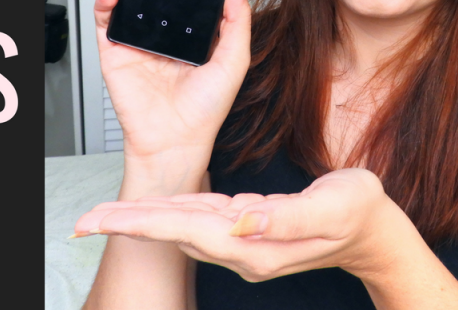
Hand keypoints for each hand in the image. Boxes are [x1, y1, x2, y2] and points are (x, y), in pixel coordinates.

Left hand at [73, 169, 402, 282]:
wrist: (374, 234)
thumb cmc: (359, 215)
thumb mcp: (332, 208)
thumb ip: (286, 215)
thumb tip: (241, 219)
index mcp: (254, 244)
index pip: (184, 230)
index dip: (140, 222)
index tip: (102, 219)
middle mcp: (240, 248)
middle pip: (170, 232)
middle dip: (124, 224)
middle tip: (82, 220)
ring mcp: (240, 241)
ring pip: (178, 227)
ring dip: (139, 220)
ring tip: (103, 215)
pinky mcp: (244, 228)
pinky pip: (197, 220)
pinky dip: (167, 214)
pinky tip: (151, 209)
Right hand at [95, 0, 250, 192]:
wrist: (176, 142)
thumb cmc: (205, 111)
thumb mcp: (234, 60)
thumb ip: (237, 20)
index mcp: (190, 35)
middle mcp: (163, 35)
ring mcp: (138, 43)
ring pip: (127, 0)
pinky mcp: (115, 53)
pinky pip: (106, 22)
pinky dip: (106, 4)